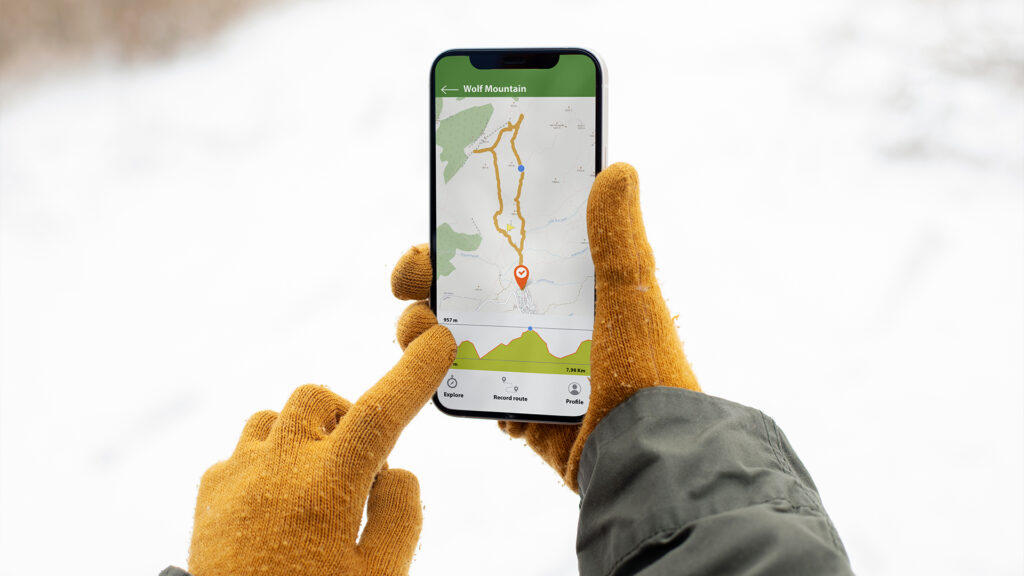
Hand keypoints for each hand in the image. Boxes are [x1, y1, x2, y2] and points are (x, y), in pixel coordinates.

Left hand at [188, 326, 455, 575]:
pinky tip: (277, 506)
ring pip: (276, 418)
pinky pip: (245, 449)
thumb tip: (395, 470)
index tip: (437, 339)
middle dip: (349, 419)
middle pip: (321, 400)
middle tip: (361, 472)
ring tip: (316, 486)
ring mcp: (237, 476)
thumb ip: (401, 514)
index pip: (383, 411)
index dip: (415, 371)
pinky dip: (270, 461)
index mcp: (328, 488)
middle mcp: (278, 468)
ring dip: (306, 437)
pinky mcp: (210, 492)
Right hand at [391, 162, 699, 491]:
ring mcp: (530, 368)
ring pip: (459, 343)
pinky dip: (461, 386)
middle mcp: (547, 323)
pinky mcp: (522, 410)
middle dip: (429, 284)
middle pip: (470, 293)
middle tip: (410, 283)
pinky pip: (476, 392)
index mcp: (572, 289)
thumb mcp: (631, 295)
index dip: (465, 239)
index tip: (433, 231)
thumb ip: (617, 238)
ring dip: (429, 335)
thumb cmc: (645, 371)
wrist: (646, 460)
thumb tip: (618, 169)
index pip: (509, 250)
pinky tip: (469, 383)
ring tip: (427, 336)